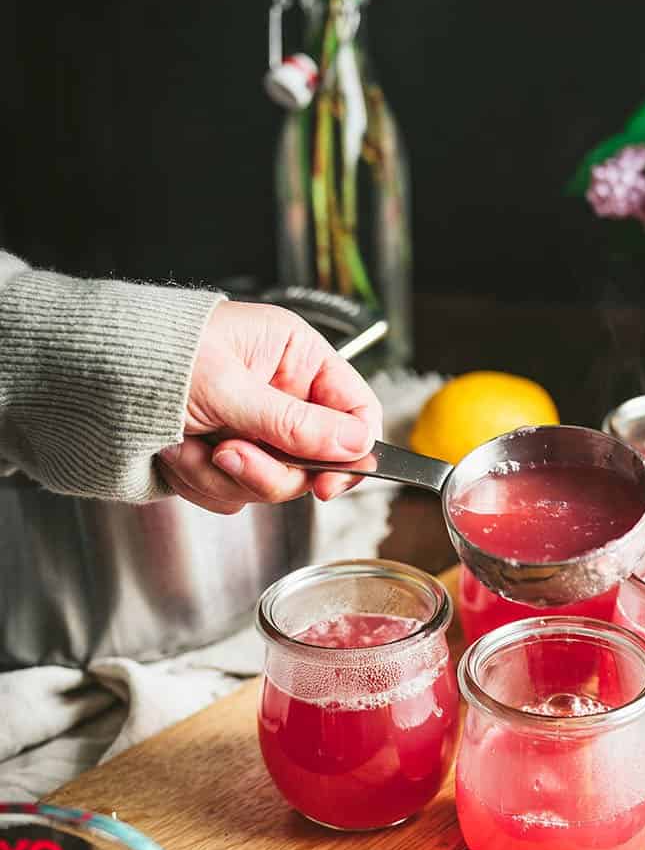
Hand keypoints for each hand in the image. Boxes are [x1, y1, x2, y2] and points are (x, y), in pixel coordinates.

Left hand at [157, 300, 382, 513]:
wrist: (83, 380)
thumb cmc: (151, 356)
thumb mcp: (230, 388)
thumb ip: (296, 423)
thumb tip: (356, 444)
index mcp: (294, 356)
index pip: (356, 409)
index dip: (352, 451)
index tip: (328, 483)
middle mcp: (281, 393)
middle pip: (316, 460)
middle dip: (268, 468)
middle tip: (229, 454)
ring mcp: (254, 430)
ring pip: (275, 484)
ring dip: (226, 476)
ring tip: (189, 447)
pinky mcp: (225, 459)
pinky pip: (236, 494)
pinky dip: (203, 482)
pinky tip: (177, 454)